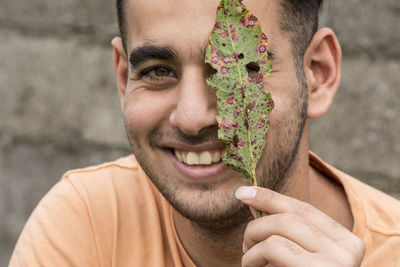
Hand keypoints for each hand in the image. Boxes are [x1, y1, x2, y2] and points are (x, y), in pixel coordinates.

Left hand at [235, 186, 364, 266]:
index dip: (271, 197)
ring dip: (252, 241)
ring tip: (248, 260)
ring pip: (279, 228)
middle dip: (257, 224)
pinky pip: (273, 247)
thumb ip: (285, 232)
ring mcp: (336, 261)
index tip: (243, 192)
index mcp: (346, 242)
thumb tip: (251, 198)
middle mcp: (348, 249)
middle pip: (289, 216)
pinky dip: (253, 256)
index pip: (304, 209)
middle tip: (244, 242)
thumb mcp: (299, 255)